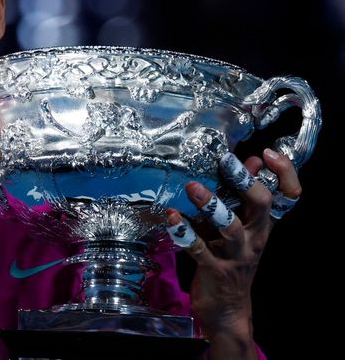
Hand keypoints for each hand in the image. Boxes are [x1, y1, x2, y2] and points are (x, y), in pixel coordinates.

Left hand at [166, 148, 300, 358]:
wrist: (226, 308)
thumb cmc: (230, 258)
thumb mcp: (241, 226)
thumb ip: (243, 195)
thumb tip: (251, 161)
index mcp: (264, 224)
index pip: (289, 196)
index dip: (285, 173)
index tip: (266, 153)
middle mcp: (255, 237)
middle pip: (262, 205)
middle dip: (245, 181)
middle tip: (226, 161)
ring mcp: (236, 254)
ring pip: (230, 227)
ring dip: (211, 205)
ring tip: (192, 187)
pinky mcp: (215, 269)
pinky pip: (199, 249)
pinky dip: (184, 232)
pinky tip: (172, 217)